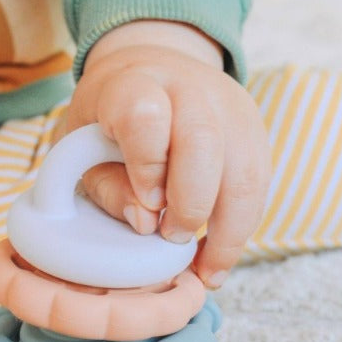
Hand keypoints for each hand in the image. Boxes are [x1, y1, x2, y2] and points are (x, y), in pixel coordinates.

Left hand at [61, 19, 271, 287]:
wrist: (152, 71)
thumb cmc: (107, 122)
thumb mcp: (81, 149)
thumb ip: (106, 187)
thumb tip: (147, 224)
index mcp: (133, 83)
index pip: (146, 118)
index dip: (147, 167)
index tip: (146, 204)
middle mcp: (188, 88)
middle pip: (204, 141)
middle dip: (190, 204)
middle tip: (171, 237)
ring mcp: (229, 108)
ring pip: (245, 171)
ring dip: (227, 232)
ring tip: (204, 270)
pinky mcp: (254, 132)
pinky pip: (260, 187)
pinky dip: (241, 230)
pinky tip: (217, 256)